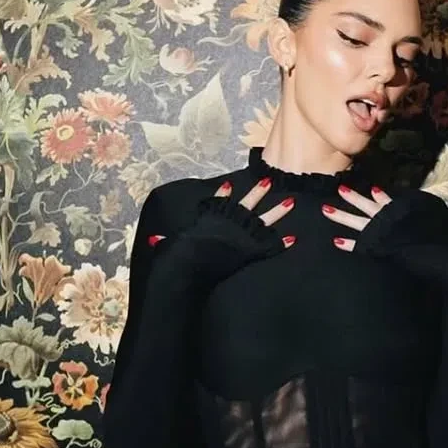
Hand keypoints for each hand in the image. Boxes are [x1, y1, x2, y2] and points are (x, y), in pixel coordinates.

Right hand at [146, 177, 297, 283]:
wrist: (190, 267)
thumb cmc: (178, 257)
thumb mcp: (170, 246)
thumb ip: (165, 242)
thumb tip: (153, 241)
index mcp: (209, 218)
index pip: (218, 201)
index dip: (224, 193)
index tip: (232, 185)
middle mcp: (228, 222)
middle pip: (247, 205)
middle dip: (259, 193)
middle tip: (270, 181)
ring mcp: (241, 236)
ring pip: (263, 221)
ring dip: (277, 212)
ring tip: (290, 202)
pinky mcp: (250, 252)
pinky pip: (269, 247)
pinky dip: (281, 244)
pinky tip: (293, 238)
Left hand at [321, 185, 447, 295]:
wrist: (438, 253)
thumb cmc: (435, 239)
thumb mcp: (426, 220)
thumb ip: (417, 215)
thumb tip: (416, 212)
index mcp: (400, 213)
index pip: (384, 201)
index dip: (375, 195)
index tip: (366, 188)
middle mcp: (389, 220)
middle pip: (367, 206)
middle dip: (352, 198)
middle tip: (339, 189)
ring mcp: (382, 233)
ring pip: (358, 221)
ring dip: (342, 215)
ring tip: (325, 209)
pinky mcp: (380, 248)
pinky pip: (361, 245)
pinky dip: (349, 244)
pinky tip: (335, 242)